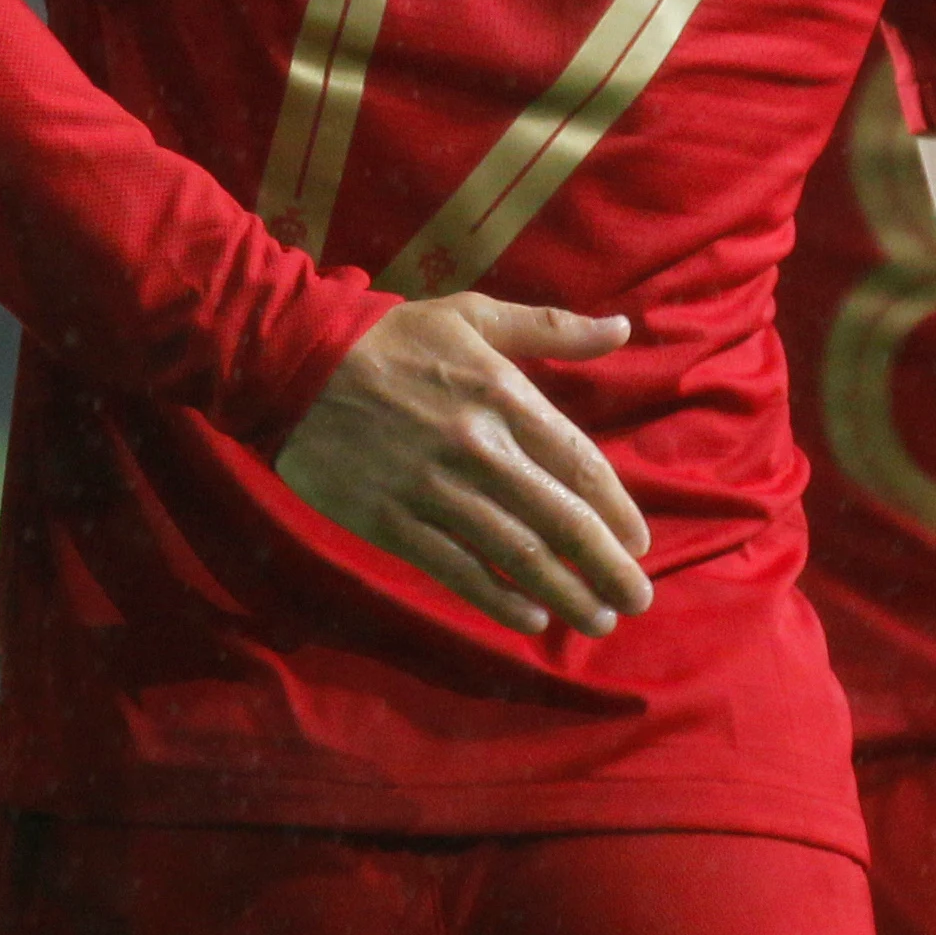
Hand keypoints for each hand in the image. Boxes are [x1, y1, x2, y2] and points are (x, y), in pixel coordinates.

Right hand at [274, 293, 654, 638]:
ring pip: (516, 553)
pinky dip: (498, 599)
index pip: (580, 463)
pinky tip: (530, 618)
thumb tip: (621, 328)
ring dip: (565, 593)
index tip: (639, 543)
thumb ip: (551, 328)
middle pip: (560, 520)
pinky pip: (457, 569)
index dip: (617, 510)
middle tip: (636, 599)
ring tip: (597, 618)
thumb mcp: (474, 316)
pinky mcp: (392, 521)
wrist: (296, 362)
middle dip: (606, 567)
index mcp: (504, 395)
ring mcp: (433, 489)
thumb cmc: (394, 338)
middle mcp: (478, 447)